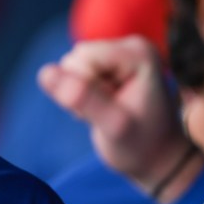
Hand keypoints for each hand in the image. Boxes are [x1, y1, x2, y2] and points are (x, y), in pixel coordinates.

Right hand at [37, 35, 189, 193]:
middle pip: (75, 60)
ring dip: (81, 94)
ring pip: (72, 67)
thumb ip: (82, 98)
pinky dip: (82, 94)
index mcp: (138, 53)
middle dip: (82, 90)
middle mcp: (132, 45)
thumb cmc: (141, 147)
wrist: (158, 159)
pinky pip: (76, 72)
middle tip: (108, 113)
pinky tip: (105, 107)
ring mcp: (122, 53)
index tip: (111, 110)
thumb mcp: (113, 126)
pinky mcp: (111, 63)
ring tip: (107, 112)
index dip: (84, 89)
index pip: (81, 59)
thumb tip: (44, 73)